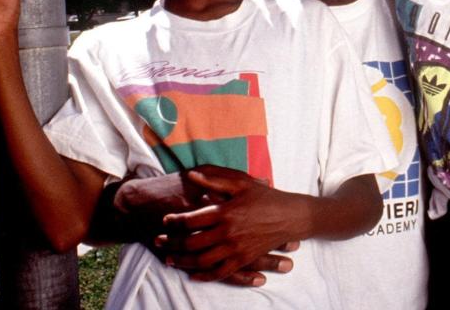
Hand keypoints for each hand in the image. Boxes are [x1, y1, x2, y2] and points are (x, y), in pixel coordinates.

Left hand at [154, 166, 309, 281]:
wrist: (290, 216)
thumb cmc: (266, 196)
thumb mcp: (241, 183)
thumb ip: (214, 179)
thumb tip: (191, 175)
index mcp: (226, 212)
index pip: (192, 220)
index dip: (175, 221)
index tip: (165, 220)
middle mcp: (228, 233)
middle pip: (192, 243)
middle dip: (172, 243)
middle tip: (159, 242)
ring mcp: (236, 249)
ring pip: (202, 261)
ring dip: (183, 261)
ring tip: (169, 259)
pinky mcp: (243, 259)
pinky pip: (220, 272)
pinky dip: (204, 275)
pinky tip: (193, 274)